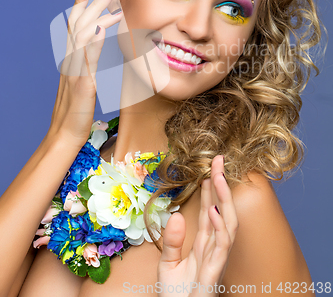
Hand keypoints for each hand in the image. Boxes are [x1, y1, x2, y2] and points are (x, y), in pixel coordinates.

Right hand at [49, 0, 122, 143]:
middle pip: (78, 24)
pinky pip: (85, 60)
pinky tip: (99, 29)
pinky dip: (91, 43)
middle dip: (92, 3)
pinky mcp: (81, 84)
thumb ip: (86, 62)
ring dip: (96, 16)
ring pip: (81, 36)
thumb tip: (93, 45)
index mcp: (72, 59)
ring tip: (111, 1)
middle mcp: (71, 61)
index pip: (74, 25)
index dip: (79, 4)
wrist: (64, 134)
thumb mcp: (82, 81)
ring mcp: (74, 71)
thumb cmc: (76, 110)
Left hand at [158, 155, 237, 295]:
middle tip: (217, 160)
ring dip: (224, 198)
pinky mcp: (215, 271)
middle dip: (221, 185)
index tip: (209, 167)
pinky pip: (222, 245)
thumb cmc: (175, 296)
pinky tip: (215, 210)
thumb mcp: (168, 264)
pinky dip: (221, 226)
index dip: (211, 189)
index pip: (210, 210)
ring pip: (228, 223)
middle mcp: (213, 248)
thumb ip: (171, 241)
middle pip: (221, 210)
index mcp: (203, 244)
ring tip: (218, 176)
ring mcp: (216, 258)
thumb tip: (176, 216)